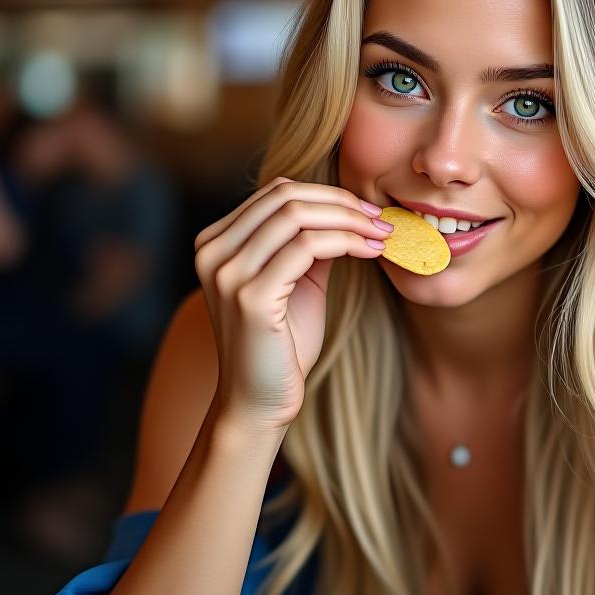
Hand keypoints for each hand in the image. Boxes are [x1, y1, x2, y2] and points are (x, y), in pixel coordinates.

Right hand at [193, 178, 392, 431]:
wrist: (259, 402)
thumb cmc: (281, 345)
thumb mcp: (296, 282)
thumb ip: (311, 244)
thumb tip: (348, 210)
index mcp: (217, 242)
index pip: (276, 192)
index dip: (328, 194)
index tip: (368, 210)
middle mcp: (213, 251)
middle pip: (287, 197)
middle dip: (343, 203)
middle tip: (382, 219)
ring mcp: (227, 273)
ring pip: (298, 216)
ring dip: (350, 220)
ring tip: (382, 234)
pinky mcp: (250, 296)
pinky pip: (307, 248)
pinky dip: (346, 241)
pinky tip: (371, 252)